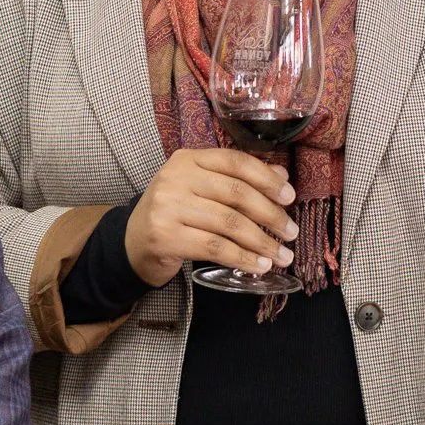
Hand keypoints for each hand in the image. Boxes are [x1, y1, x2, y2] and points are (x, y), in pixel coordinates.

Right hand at [124, 147, 295, 286]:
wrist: (132, 243)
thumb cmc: (175, 213)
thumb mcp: (203, 190)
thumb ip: (238, 181)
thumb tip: (282, 179)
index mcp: (188, 159)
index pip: (236, 162)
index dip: (267, 179)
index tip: (290, 197)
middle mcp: (176, 178)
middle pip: (236, 193)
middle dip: (271, 214)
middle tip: (291, 232)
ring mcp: (168, 207)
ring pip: (229, 223)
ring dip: (262, 242)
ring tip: (282, 255)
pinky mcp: (166, 237)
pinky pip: (215, 248)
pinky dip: (243, 258)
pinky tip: (259, 265)